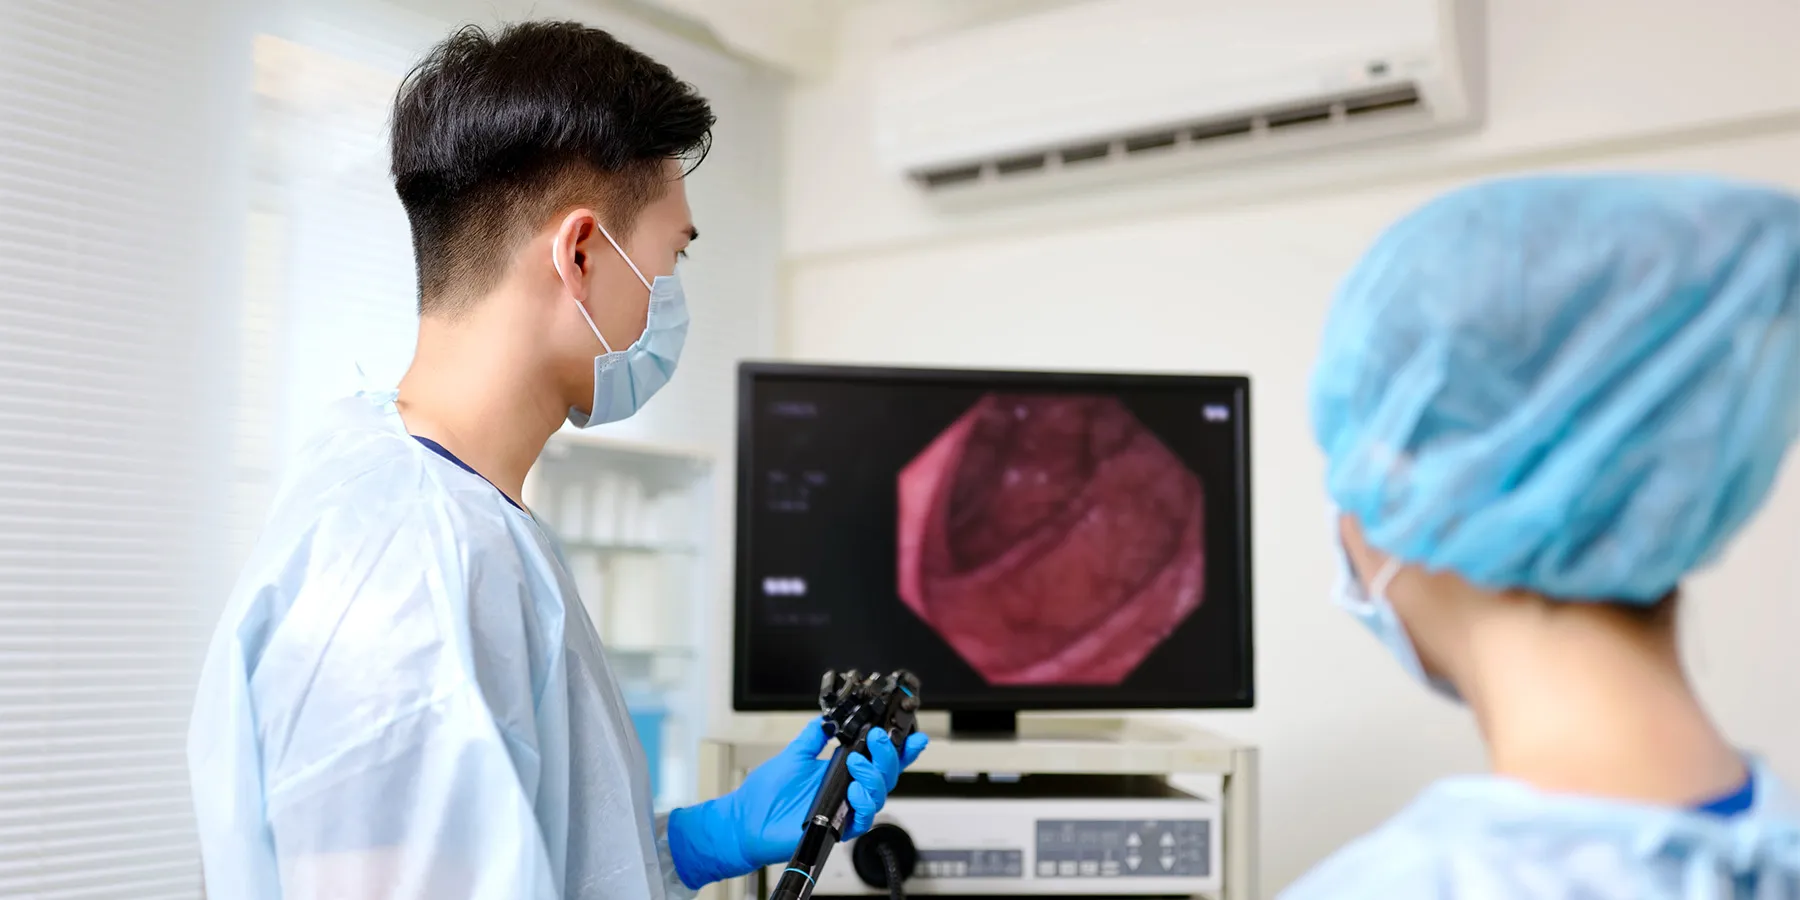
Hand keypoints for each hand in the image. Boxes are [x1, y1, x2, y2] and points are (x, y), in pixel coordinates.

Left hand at [666, 719, 929, 887]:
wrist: (747, 819)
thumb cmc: (768, 793)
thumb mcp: (795, 754)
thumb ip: (814, 735)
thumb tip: (827, 717)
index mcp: (843, 771)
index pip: (879, 759)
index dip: (900, 749)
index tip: (913, 734)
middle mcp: (850, 790)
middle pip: (887, 774)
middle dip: (888, 754)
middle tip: (878, 738)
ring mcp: (846, 809)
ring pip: (880, 795)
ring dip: (873, 776)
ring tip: (856, 761)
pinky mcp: (839, 827)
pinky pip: (863, 818)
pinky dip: (863, 804)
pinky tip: (853, 792)